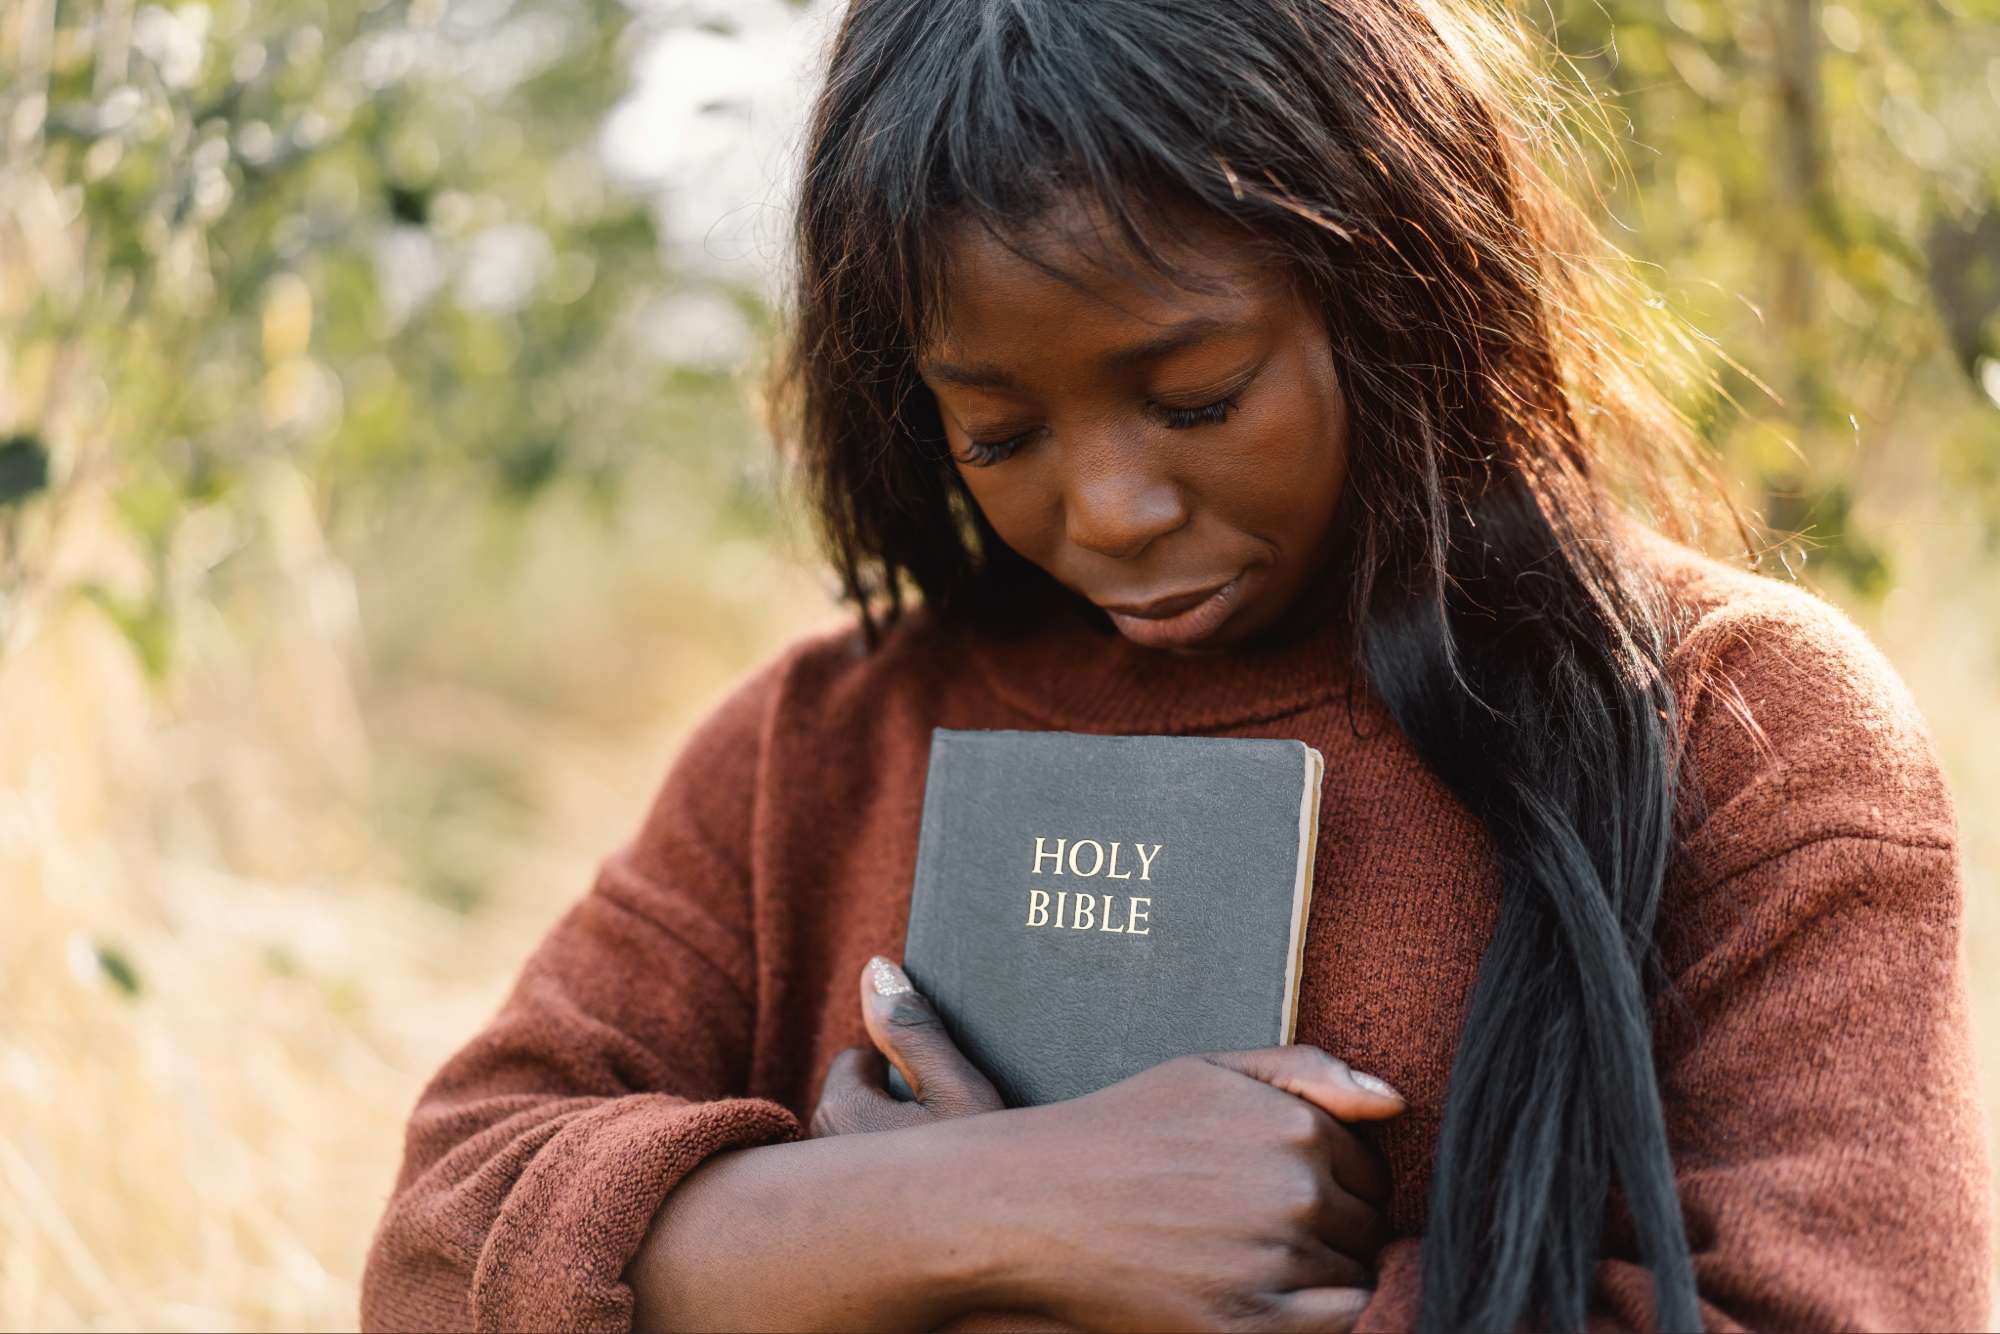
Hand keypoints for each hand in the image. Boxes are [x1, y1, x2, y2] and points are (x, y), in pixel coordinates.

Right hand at [816, 956, 1404, 1332]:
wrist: (1031, 1207)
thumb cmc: (1120, 1134)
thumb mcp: (1207, 1075)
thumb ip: (1308, 1073)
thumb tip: (1397, 1100)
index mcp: (1294, 1126)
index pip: (1372, 1168)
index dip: (1333, 1183)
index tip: (1276, 1189)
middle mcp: (1294, 1192)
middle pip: (1367, 1228)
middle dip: (1329, 1231)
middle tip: (1252, 1229)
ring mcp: (1272, 1264)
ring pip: (1352, 1281)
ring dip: (1316, 1278)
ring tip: (1240, 1261)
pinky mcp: (1245, 1329)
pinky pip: (1331, 1328)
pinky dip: (1308, 1320)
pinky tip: (1252, 1298)